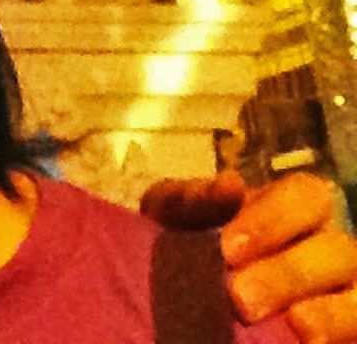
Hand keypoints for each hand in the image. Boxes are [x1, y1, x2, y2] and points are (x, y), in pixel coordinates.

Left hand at [142, 171, 356, 339]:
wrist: (181, 319)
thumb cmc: (184, 259)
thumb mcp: (175, 224)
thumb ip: (190, 201)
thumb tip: (231, 185)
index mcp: (289, 214)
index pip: (304, 196)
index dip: (273, 218)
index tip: (227, 249)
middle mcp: (326, 253)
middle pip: (336, 249)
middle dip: (289, 273)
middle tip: (240, 299)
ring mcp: (345, 299)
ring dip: (328, 313)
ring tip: (295, 328)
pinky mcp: (347, 336)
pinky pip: (356, 335)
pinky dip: (339, 339)